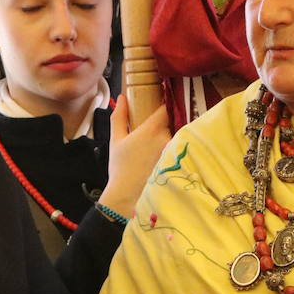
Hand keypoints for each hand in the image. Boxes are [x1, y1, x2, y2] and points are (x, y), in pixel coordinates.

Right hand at [98, 93, 172, 218]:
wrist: (127, 196)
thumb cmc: (120, 168)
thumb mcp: (115, 140)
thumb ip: (119, 116)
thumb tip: (123, 97)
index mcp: (151, 129)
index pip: (165, 108)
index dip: (164, 104)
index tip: (160, 104)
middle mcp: (166, 138)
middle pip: (171, 123)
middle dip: (164, 124)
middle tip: (153, 130)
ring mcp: (173, 152)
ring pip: (175, 137)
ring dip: (169, 138)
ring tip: (156, 147)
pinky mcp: (177, 164)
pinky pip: (178, 151)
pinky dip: (173, 151)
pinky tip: (162, 158)